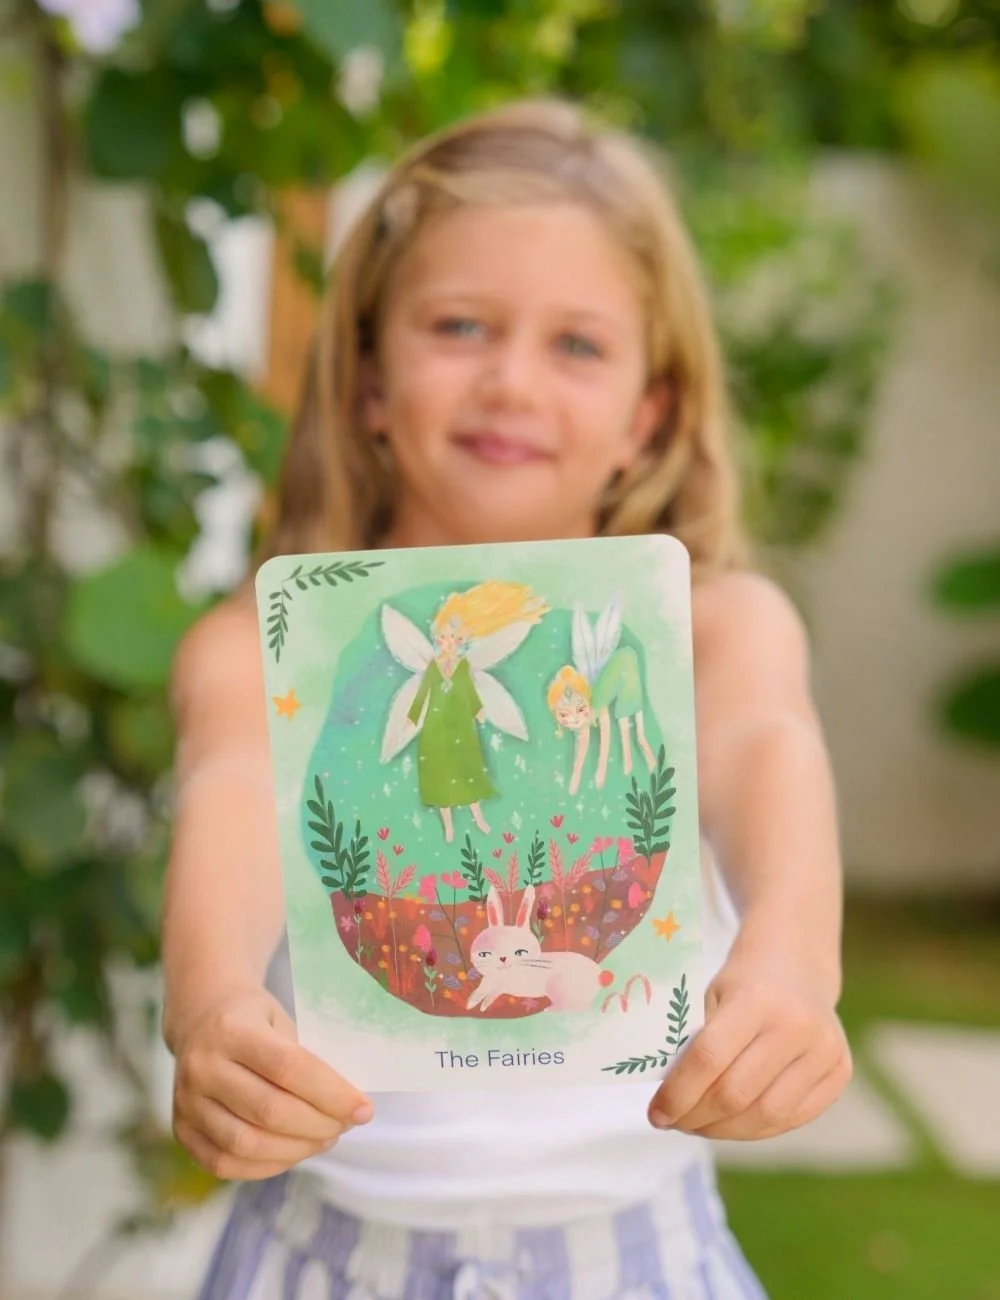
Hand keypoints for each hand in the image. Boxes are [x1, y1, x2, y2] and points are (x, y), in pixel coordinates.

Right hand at [171, 986, 372, 1179]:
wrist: (200, 1017)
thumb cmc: (255, 1019)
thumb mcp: (282, 1021)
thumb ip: (307, 1060)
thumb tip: (347, 1107)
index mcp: (233, 1030)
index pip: (289, 1068)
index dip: (331, 1094)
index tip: (364, 1109)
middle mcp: (203, 1067)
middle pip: (269, 1111)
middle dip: (318, 1126)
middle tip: (345, 1125)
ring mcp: (186, 1101)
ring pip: (246, 1144)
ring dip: (296, 1150)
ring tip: (323, 1139)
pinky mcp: (181, 1129)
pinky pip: (224, 1163)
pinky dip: (266, 1166)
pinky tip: (292, 1153)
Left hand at [647, 944, 851, 1140]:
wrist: (798, 966)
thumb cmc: (743, 984)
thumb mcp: (712, 998)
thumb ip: (694, 1043)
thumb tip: (667, 1098)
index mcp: (757, 999)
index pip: (710, 1058)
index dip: (678, 1093)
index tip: (655, 1113)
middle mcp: (797, 1026)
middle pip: (736, 1094)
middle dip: (696, 1117)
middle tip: (672, 1122)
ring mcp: (825, 1051)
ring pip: (765, 1116)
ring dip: (723, 1131)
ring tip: (697, 1126)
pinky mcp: (839, 1073)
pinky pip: (790, 1119)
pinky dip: (754, 1129)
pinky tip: (730, 1124)